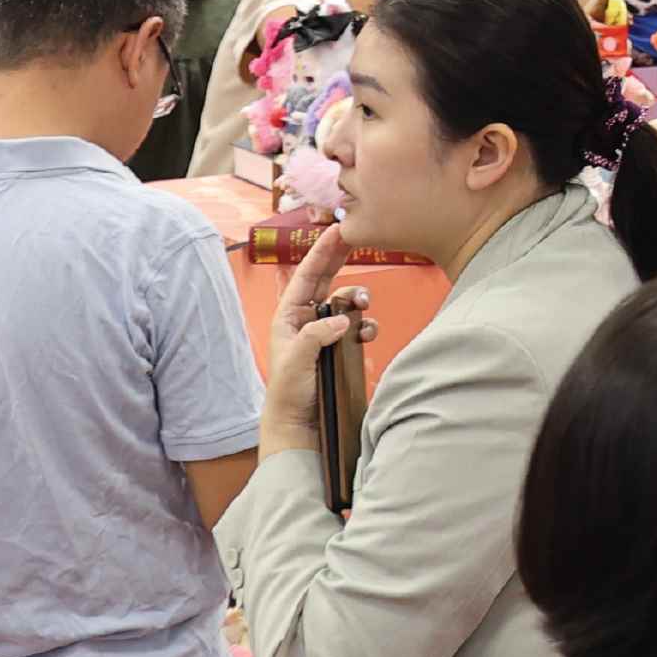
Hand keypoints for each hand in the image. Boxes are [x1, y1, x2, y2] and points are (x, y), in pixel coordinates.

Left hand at [257, 233, 369, 458]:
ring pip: (347, 305)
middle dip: (343, 262)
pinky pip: (359, 327)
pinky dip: (367, 325)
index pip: (306, 277)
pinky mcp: (343, 349)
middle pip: (328, 281)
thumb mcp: (296, 361)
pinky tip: (368, 333)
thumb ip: (316, 335)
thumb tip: (343, 319)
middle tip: (358, 240)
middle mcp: (308, 321)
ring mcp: (327, 334)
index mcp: (289, 318)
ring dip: (358, 301)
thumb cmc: (289, 394)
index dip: (322, 252)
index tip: (337, 230)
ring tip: (363, 309)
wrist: (301, 427)